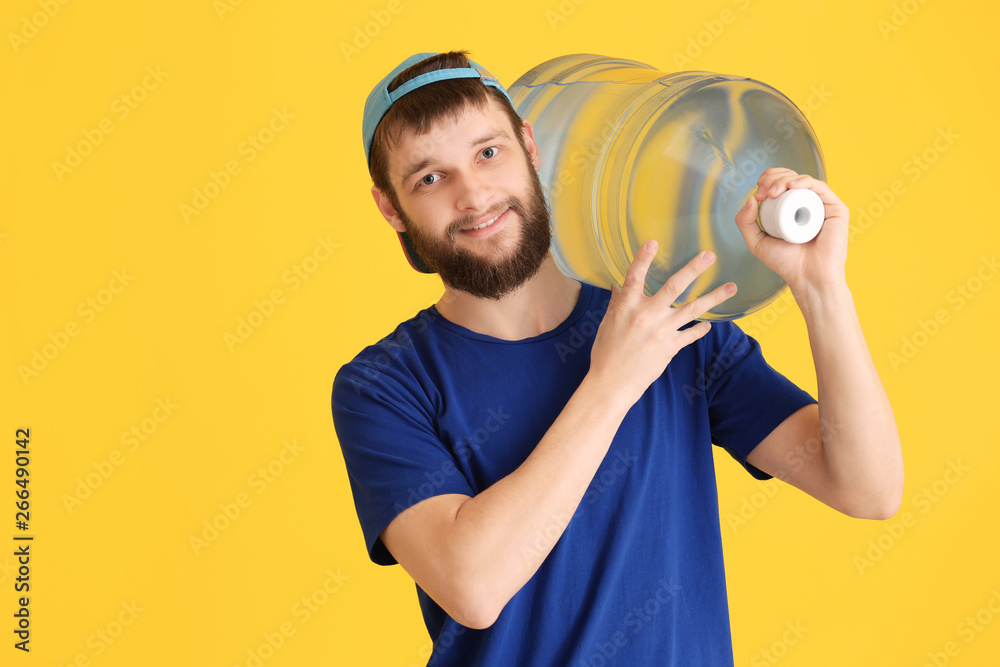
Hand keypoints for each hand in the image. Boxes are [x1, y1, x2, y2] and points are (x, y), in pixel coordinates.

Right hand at [589, 240, 736, 407]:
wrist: (612, 382)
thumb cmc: (606, 352)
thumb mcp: (608, 322)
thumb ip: (617, 301)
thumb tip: (618, 283)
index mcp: (626, 307)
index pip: (635, 277)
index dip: (643, 259)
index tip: (653, 242)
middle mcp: (646, 315)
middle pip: (674, 287)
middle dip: (693, 269)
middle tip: (710, 256)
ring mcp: (661, 331)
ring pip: (692, 309)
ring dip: (713, 297)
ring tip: (731, 287)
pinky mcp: (670, 347)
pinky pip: (691, 334)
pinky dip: (701, 328)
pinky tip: (710, 324)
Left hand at [734, 167, 848, 293]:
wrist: (808, 277)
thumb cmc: (786, 262)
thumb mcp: (756, 242)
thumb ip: (745, 222)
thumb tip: (751, 199)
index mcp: (792, 208)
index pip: (780, 184)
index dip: (768, 181)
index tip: (758, 194)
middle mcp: (807, 204)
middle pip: (790, 178)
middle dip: (774, 178)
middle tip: (764, 191)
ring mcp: (822, 206)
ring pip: (803, 181)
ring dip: (785, 179)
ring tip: (773, 192)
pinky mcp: (836, 209)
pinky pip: (821, 188)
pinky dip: (805, 182)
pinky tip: (792, 186)